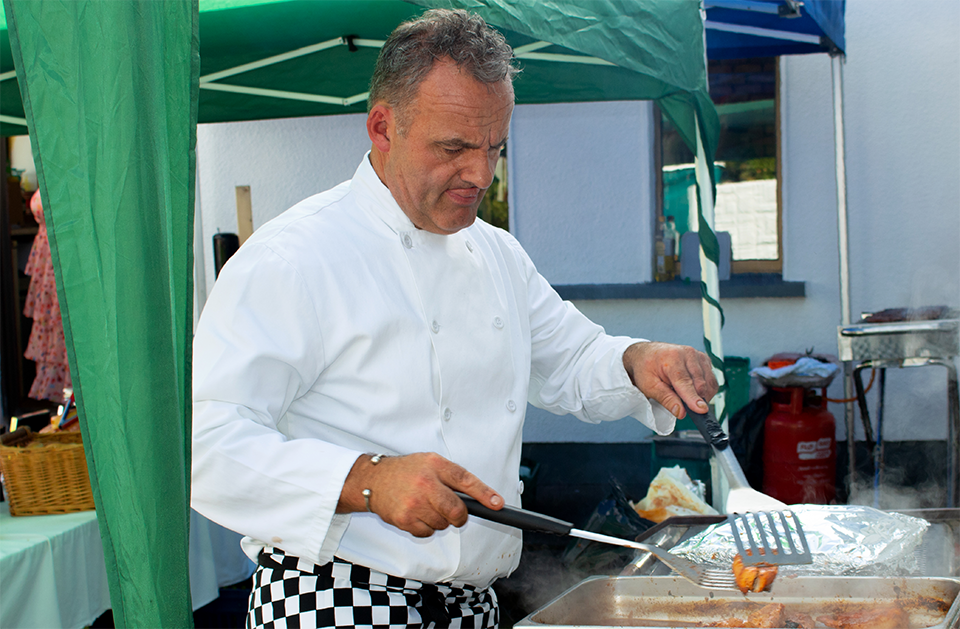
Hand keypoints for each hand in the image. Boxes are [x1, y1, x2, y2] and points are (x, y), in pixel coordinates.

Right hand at [337, 452, 502, 537]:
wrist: (373, 479)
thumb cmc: (406, 471)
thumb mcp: (431, 463)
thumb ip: (452, 476)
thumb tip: (481, 498)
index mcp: (435, 465)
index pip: (466, 480)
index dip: (485, 494)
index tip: (498, 504)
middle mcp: (425, 483)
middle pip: (456, 511)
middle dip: (459, 516)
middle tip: (453, 512)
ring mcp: (414, 503)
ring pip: (442, 524)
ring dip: (439, 520)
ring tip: (425, 506)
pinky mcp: (404, 519)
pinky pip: (427, 533)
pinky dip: (425, 528)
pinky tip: (415, 514)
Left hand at [622, 341, 717, 417]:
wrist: (647, 354)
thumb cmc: (646, 368)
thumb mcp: (648, 386)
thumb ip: (665, 398)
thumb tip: (680, 412)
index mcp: (672, 357)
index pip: (685, 382)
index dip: (693, 398)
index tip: (701, 410)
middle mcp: (688, 354)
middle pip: (700, 383)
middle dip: (695, 399)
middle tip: (681, 404)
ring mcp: (698, 356)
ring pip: (709, 383)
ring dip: (701, 395)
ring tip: (683, 394)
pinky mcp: (705, 360)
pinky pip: (712, 381)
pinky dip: (706, 390)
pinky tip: (692, 390)